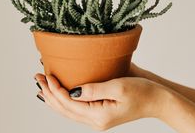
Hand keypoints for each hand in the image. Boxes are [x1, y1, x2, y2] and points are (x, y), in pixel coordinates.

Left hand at [34, 73, 164, 130]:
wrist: (157, 101)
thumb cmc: (142, 92)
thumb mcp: (119, 87)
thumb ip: (94, 89)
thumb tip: (71, 90)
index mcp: (98, 115)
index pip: (68, 102)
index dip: (54, 89)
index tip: (46, 75)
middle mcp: (95, 120)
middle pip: (64, 109)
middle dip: (48, 93)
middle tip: (37, 78)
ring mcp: (96, 119)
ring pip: (67, 111)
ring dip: (53, 98)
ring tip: (41, 86)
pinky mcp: (99, 114)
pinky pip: (75, 110)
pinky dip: (63, 102)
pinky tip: (57, 95)